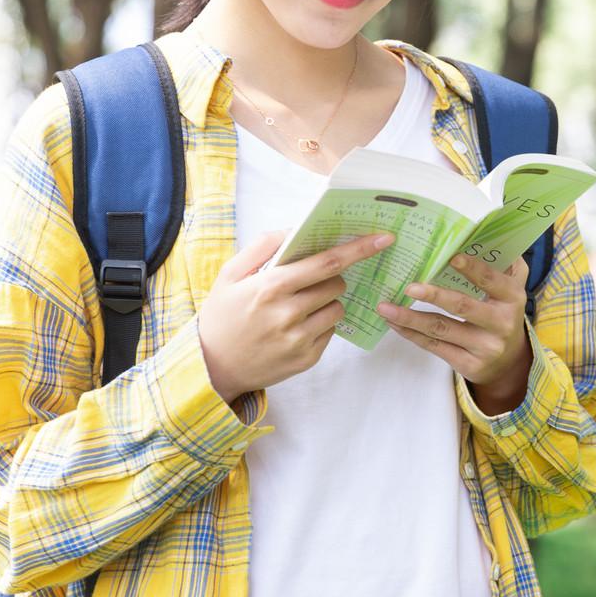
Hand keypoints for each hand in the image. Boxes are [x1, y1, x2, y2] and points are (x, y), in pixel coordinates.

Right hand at [196, 229, 393, 400]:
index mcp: (271, 287)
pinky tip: (295, 327)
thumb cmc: (222, 315)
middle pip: (336, 284)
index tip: (383, 238)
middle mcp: (288, 313)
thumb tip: (294, 228)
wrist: (212, 367)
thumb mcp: (230, 274)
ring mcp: (299, 339)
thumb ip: (262, 246)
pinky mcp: (306, 359)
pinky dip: (320, 324)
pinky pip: (330, 331)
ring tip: (300, 306)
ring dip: (327, 301)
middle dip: (332, 276)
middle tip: (311, 280)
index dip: (359, 249)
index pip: (327, 263)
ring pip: (337, 308)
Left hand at [377, 254, 530, 394]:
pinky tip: (395, 323)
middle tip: (408, 287)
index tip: (450, 256)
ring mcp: (484, 347)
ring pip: (441, 329)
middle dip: (434, 295)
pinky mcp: (468, 365)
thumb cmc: (502, 313)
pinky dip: (411, 334)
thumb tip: (485, 234)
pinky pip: (435, 347)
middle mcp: (501, 323)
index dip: (472, 269)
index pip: (491, 280)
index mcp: (512, 298)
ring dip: (410, 317)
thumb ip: (505, 264)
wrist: (509, 362)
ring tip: (386, 308)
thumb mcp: (511, 289)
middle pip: (462, 306)